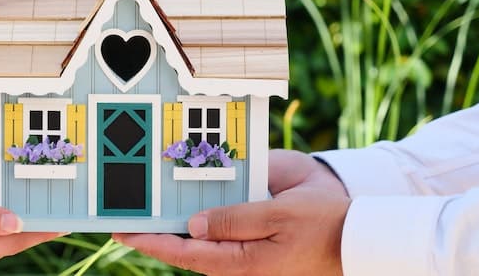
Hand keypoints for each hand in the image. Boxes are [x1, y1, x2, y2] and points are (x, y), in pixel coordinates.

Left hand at [114, 149, 349, 275]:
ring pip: (199, 248)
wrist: (356, 239)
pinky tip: (186, 215)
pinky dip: (197, 229)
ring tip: (148, 214)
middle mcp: (237, 266)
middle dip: (155, 236)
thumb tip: (192, 225)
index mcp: (240, 262)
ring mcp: (245, 262)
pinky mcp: (252, 254)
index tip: (122, 231)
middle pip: (185, 252)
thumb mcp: (278, 215)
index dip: (150, 241)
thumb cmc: (322, 224)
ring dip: (174, 232)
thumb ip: (234, 220)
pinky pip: (217, 242)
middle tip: (126, 219)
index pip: (182, 253)